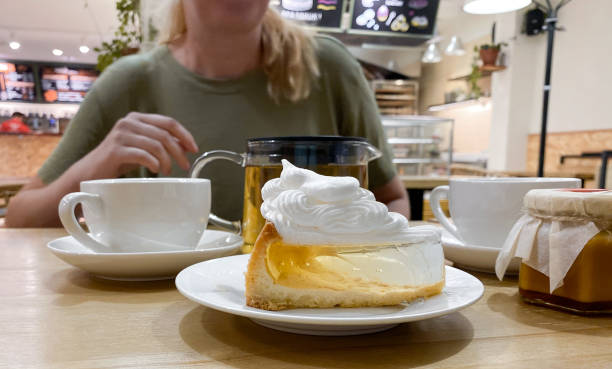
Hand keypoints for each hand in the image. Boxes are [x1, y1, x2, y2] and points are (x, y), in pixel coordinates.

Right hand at [84, 112, 198, 177]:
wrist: (90, 172)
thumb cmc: (119, 159)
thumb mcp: (143, 148)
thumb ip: (161, 143)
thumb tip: (186, 146)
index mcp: (137, 118)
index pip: (169, 122)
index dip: (185, 135)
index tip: (194, 149)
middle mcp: (129, 122)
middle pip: (165, 134)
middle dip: (179, 152)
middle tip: (185, 166)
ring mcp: (121, 134)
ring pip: (156, 145)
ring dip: (167, 161)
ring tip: (167, 171)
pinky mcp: (115, 149)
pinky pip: (143, 155)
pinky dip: (154, 163)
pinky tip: (155, 170)